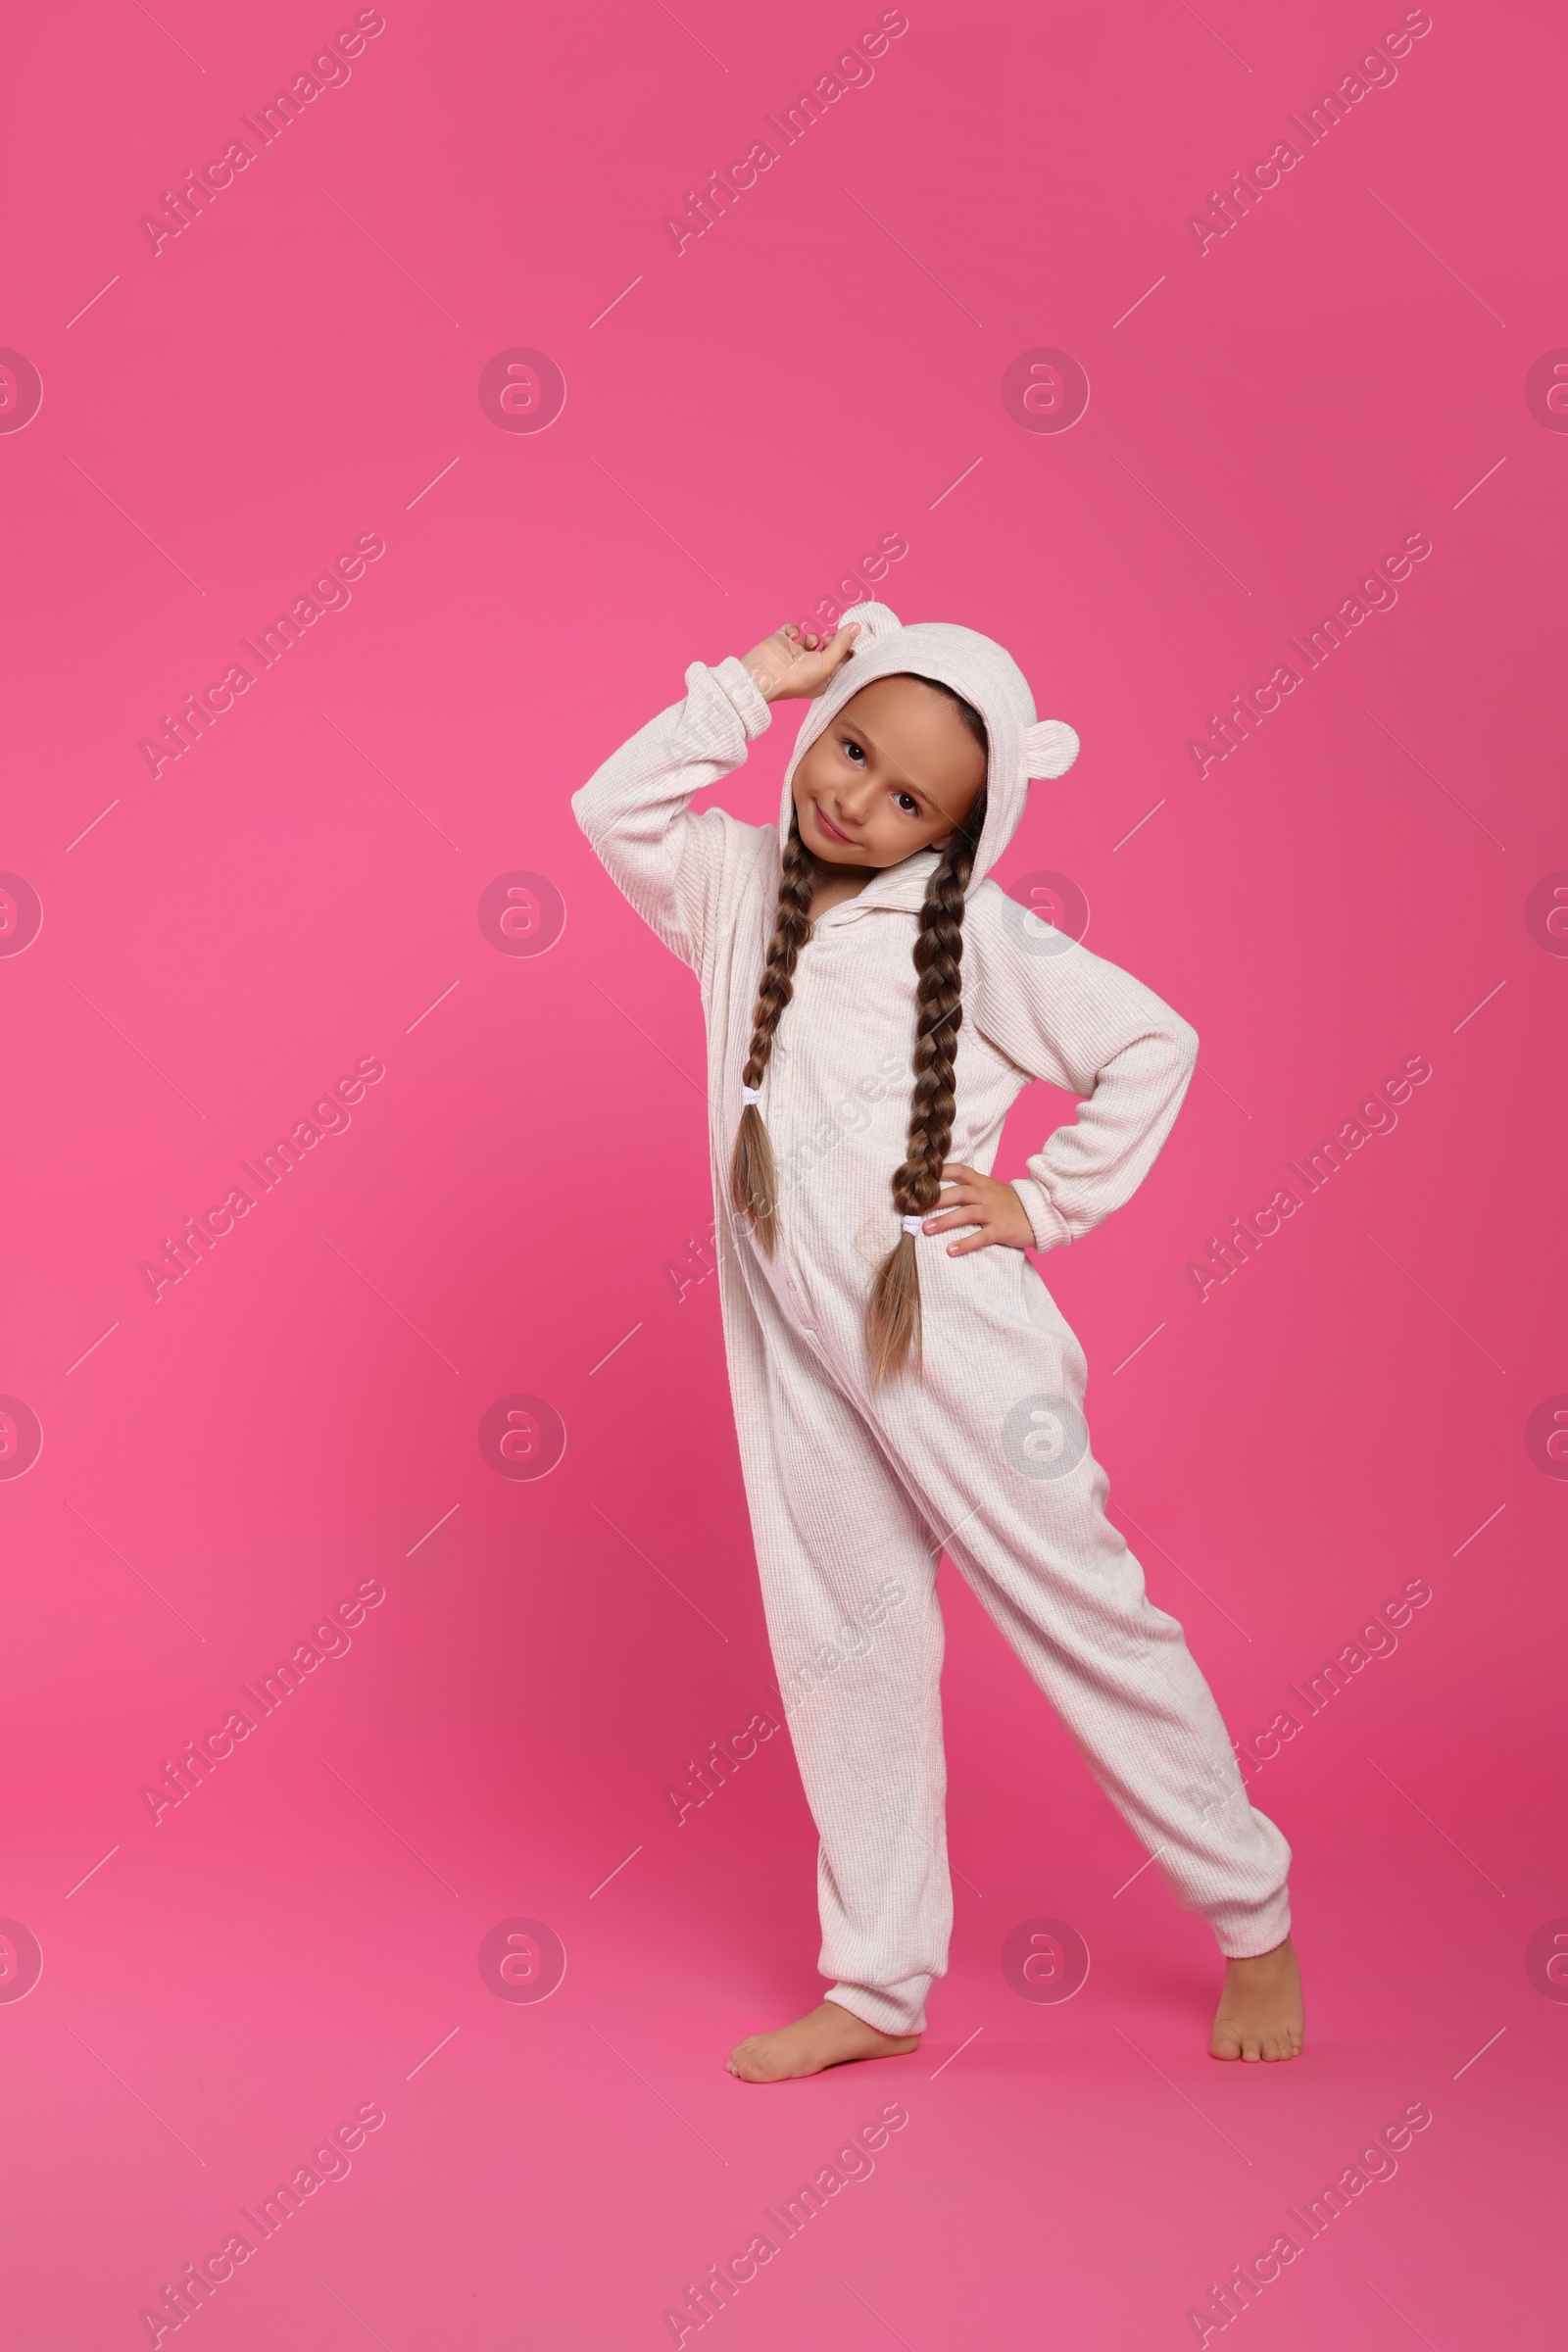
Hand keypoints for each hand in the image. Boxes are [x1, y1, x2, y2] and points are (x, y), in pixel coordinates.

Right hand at [741, 620, 861, 703]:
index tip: (854, 639)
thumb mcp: (826, 663)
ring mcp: (795, 654)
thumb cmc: (796, 678)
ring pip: (812, 637)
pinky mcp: (783, 642)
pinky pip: (793, 628)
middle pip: (829, 648)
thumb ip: (842, 644)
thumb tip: (857, 627)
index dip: (847, 650)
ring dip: (813, 637)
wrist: (764, 674)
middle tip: (830, 640)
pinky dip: (794, 629)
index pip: (841, 662)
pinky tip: (792, 636)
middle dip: (832, 641)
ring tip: (809, 643)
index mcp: (822, 679)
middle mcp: (809, 667)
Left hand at [922, 1163, 1036, 1255]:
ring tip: (926, 1229)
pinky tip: (951, 1250)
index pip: (959, 1170)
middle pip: (958, 1193)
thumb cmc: (1010, 1204)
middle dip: (934, 1200)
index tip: (920, 1176)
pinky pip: (981, 1236)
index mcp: (982, 1183)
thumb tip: (939, 1192)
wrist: (1041, 1213)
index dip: (939, 1171)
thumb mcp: (990, 1190)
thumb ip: (969, 1189)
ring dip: (945, 1221)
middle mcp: (986, 1194)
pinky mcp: (1001, 1229)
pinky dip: (966, 1243)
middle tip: (913, 1208)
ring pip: (967, 1213)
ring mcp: (994, 1212)